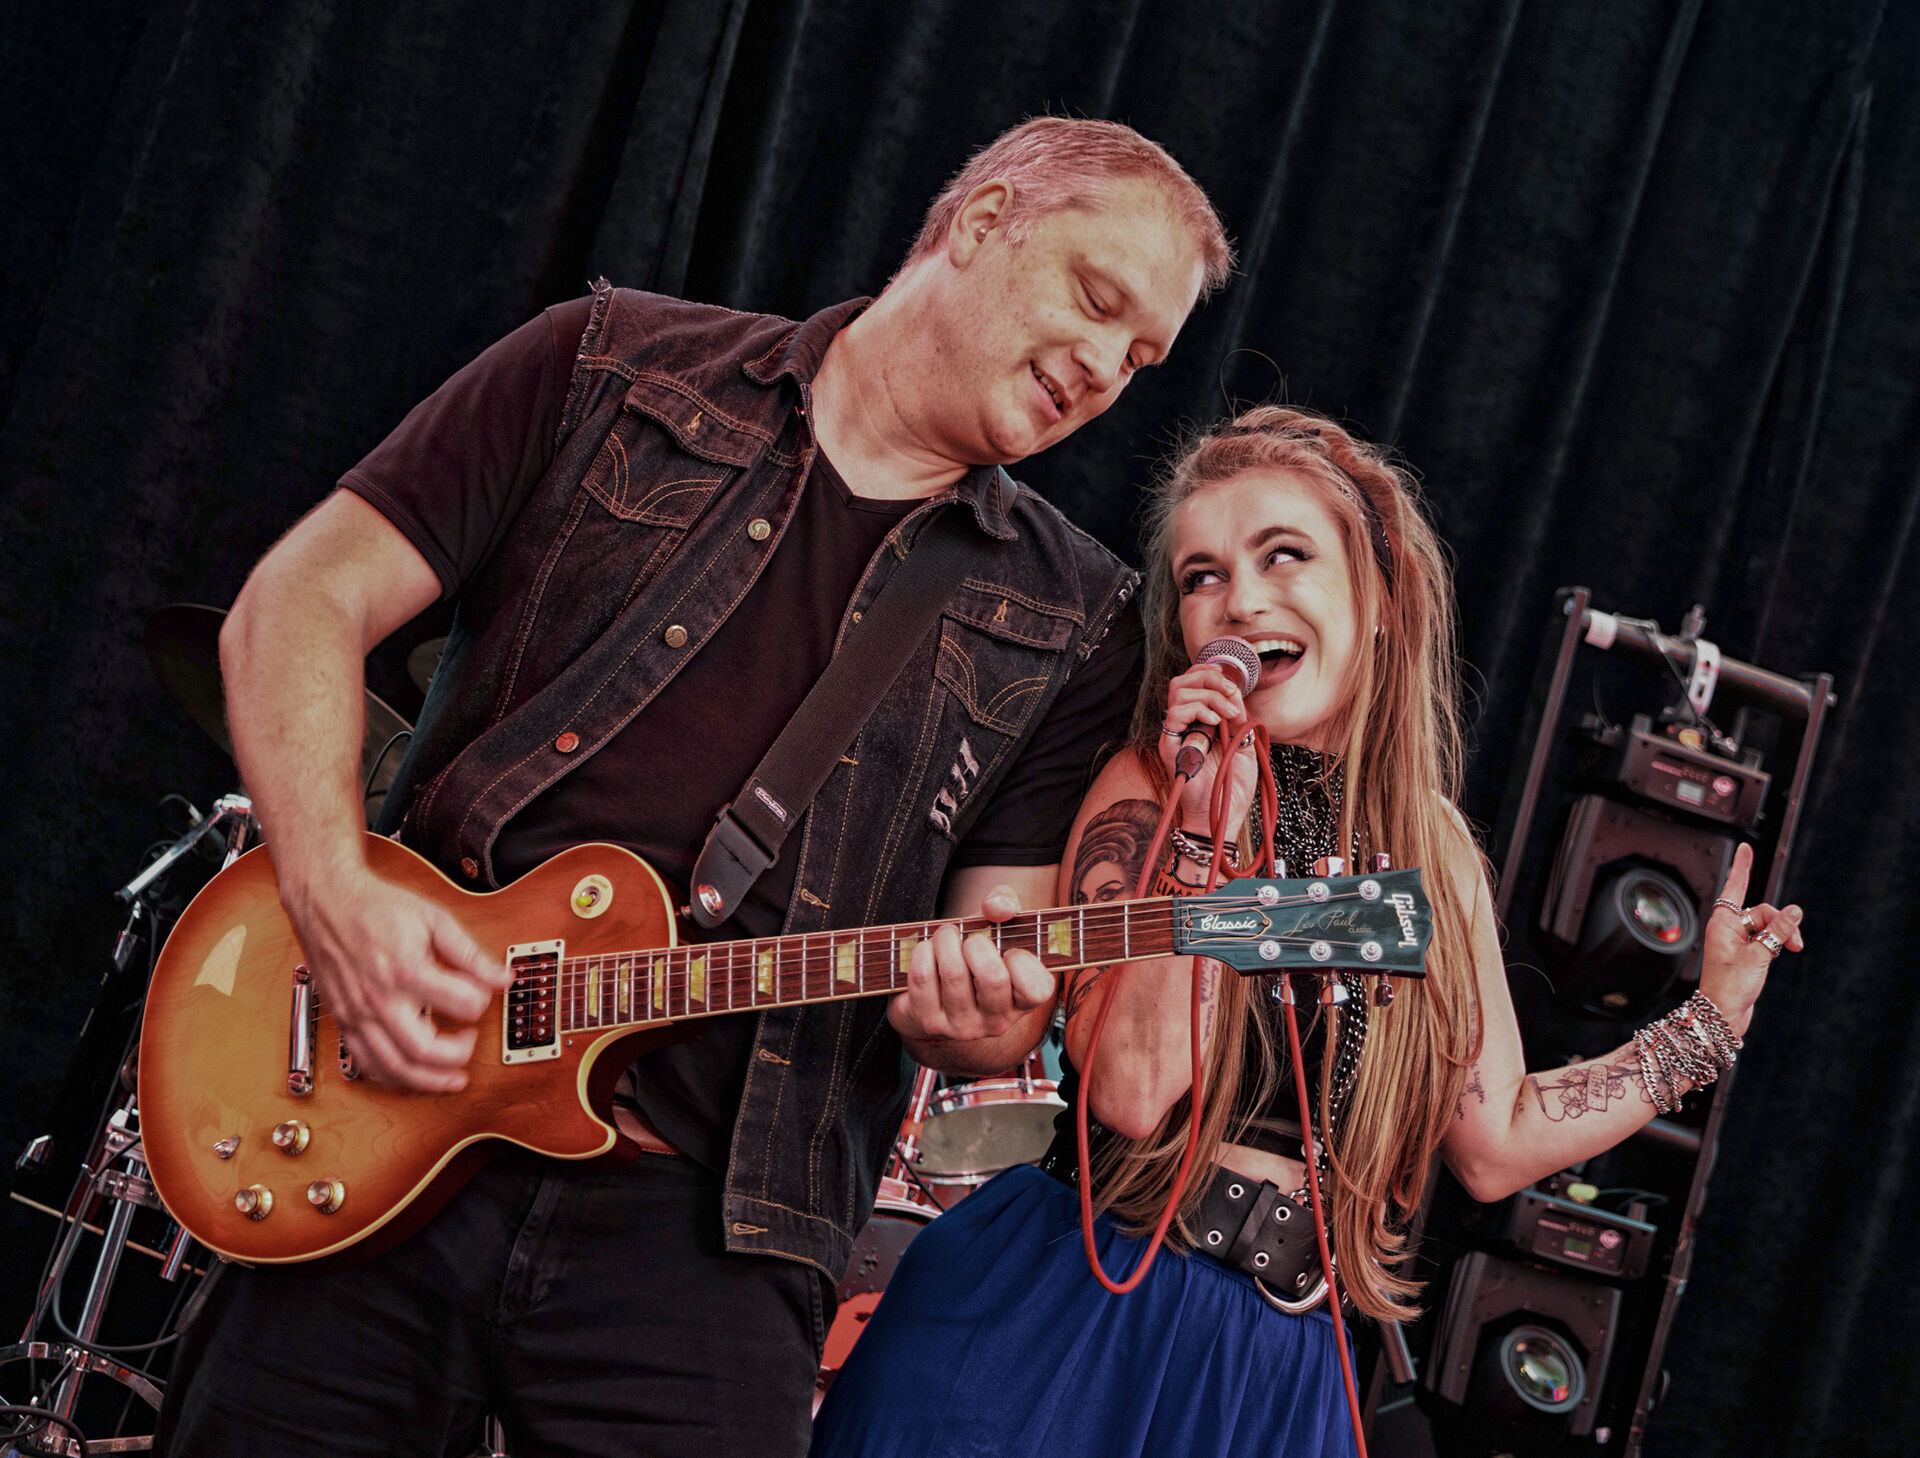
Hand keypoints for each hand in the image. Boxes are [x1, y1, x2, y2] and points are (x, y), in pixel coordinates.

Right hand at [280, 861, 509, 1091]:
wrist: (326, 902)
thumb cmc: (378, 908)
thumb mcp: (434, 919)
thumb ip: (470, 953)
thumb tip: (502, 978)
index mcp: (408, 970)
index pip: (462, 1005)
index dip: (482, 1003)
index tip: (483, 996)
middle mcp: (380, 999)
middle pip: (424, 1051)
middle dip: (458, 1055)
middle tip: (471, 1040)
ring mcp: (358, 1015)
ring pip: (394, 1068)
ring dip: (429, 1081)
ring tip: (452, 1079)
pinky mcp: (344, 1021)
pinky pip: (366, 1064)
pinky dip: (392, 1079)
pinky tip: (413, 1077)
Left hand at [888, 884, 1054, 1044]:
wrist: (932, 997)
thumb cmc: (973, 957)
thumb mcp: (996, 928)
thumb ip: (1004, 904)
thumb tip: (995, 905)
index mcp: (1022, 1002)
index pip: (1037, 989)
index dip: (1022, 962)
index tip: (1008, 950)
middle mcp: (997, 1021)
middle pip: (992, 977)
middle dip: (975, 943)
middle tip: (969, 938)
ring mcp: (963, 1026)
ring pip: (954, 973)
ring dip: (945, 941)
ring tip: (945, 937)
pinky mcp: (929, 1023)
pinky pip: (923, 977)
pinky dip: (923, 952)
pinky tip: (927, 951)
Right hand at [1158, 662, 1260, 837]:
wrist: (1224, 814)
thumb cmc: (1232, 784)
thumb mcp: (1244, 741)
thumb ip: (1237, 716)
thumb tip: (1234, 692)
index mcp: (1200, 719)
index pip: (1193, 682)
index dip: (1208, 673)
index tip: (1231, 683)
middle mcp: (1184, 724)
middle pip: (1181, 681)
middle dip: (1209, 679)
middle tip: (1231, 695)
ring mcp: (1175, 734)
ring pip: (1178, 693)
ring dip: (1209, 697)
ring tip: (1226, 716)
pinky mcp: (1169, 747)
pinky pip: (1173, 716)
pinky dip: (1197, 711)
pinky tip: (1215, 724)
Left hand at [1698, 842, 1803, 1037]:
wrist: (1723, 1015)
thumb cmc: (1731, 987)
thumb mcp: (1759, 956)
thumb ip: (1778, 931)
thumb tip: (1795, 910)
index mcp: (1722, 923)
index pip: (1735, 887)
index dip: (1743, 867)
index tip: (1745, 847)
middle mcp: (1728, 928)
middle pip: (1762, 911)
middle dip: (1782, 923)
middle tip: (1796, 943)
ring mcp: (1737, 941)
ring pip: (1768, 926)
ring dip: (1783, 935)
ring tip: (1793, 950)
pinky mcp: (1747, 953)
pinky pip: (1767, 939)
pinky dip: (1778, 944)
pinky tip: (1782, 954)